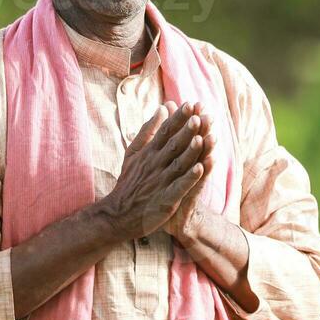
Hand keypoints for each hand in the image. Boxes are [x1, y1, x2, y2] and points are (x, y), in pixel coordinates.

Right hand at [97, 102, 214, 240]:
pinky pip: (179, 187)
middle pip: (173, 145)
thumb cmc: (129, 182)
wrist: (118, 214)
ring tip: (202, 138)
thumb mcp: (133, 152)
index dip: (178, 118)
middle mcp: (155, 165)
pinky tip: (200, 168)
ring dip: (191, 152)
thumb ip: (149, 130)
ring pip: (179, 164)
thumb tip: (163, 107)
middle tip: (199, 116)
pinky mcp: (166, 200)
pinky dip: (189, 178)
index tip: (189, 104)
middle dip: (186, 131)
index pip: (165, 132)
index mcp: (149, 153)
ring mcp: (160, 182)